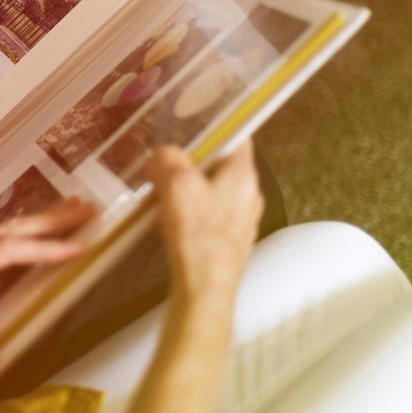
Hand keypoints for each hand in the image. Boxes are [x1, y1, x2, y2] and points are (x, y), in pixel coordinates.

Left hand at [0, 199, 92, 363]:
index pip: (6, 250)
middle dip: (50, 218)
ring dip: (38, 221)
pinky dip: (20, 235)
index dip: (43, 248)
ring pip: (5, 231)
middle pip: (12, 229)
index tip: (76, 246)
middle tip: (86, 208)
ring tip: (69, 211)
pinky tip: (28, 239)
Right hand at [150, 141, 263, 301]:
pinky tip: (169, 223)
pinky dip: (189, 212)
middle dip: (191, 162)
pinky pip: (208, 214)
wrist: (205, 289)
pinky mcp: (229, 239)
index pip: (237, 135)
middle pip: (220, 164)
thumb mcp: (176, 185)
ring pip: (213, 190)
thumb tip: (164, 155)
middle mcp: (249, 195)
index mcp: (243, 175)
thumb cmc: (197, 238)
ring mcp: (241, 219)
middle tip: (165, 164)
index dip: (215, 125)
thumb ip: (169, 159)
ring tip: (162, 195)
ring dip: (187, 189)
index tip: (193, 123)